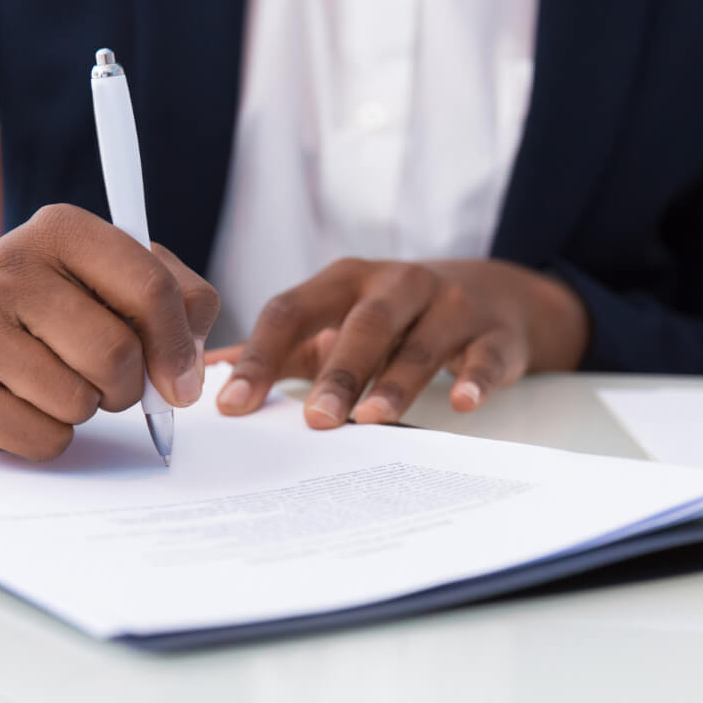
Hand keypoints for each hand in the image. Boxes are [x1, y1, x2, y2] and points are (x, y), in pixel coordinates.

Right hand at [0, 203, 218, 459]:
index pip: (150, 288)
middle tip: (109, 378)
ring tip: (63, 381)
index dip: (177, 346)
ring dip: (88, 408)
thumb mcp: (131, 283)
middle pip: (114, 353)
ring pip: (78, 402)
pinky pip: (45, 439)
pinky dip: (54, 437)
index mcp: (62, 228)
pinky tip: (33, 404)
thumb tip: (185, 374)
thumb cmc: (70, 310)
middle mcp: (8, 266)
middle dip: (129, 384)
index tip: (181, 381)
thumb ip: (185, 307)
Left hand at [214, 258, 587, 427]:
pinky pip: (486, 356)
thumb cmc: (394, 318)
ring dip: (397, 382)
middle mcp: (397, 285)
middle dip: (338, 373)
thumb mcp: (335, 319)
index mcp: (344, 281)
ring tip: (374, 421)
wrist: (495, 295)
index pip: (292, 310)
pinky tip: (462, 404)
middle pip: (364, 326)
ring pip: (421, 343)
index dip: (261, 356)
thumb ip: (279, 349)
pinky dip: (475, 378)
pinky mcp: (495, 334)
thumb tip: (207, 375)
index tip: (233, 406)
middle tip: (315, 421)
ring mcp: (451, 306)